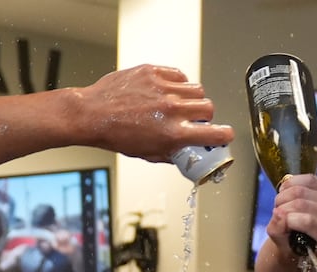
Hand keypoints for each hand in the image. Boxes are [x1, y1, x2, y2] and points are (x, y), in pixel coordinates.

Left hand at [73, 64, 232, 161]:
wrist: (92, 115)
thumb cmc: (116, 135)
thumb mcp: (150, 154)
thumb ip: (175, 153)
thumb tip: (190, 152)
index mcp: (174, 133)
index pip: (217, 133)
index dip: (225, 136)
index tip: (224, 135)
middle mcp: (172, 109)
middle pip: (210, 108)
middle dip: (206, 116)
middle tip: (195, 119)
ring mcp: (162, 88)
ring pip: (197, 89)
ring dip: (194, 98)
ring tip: (181, 103)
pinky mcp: (152, 73)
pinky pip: (179, 75)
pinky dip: (179, 83)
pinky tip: (170, 90)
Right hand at [266, 175, 316, 252]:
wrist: (302, 234)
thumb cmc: (294, 241)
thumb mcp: (282, 242)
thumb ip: (278, 230)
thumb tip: (279, 214)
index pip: (308, 221)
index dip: (288, 218)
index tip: (278, 218)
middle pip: (302, 204)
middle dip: (283, 206)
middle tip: (277, 211)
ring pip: (301, 190)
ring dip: (284, 196)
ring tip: (281, 204)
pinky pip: (307, 179)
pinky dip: (290, 183)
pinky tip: (286, 192)